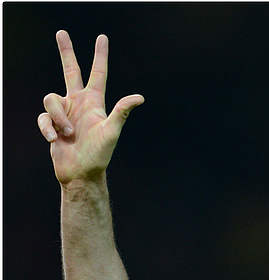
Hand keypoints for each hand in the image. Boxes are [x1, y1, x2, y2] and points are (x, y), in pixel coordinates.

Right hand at [38, 31, 144, 184]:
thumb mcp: (111, 131)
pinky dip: (48, 129)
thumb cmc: (99, 154)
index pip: (98, 73)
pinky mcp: (51, 123)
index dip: (100, 56)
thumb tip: (139, 97)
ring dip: (58, 117)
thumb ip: (121, 112)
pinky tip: (56, 140)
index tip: (102, 37)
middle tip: (61, 32)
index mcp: (95, 102)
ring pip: (51, 99)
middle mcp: (78, 102)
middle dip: (66, 52)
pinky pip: (44, 119)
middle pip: (70, 71)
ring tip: (69, 134)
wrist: (81, 173)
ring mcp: (64, 112)